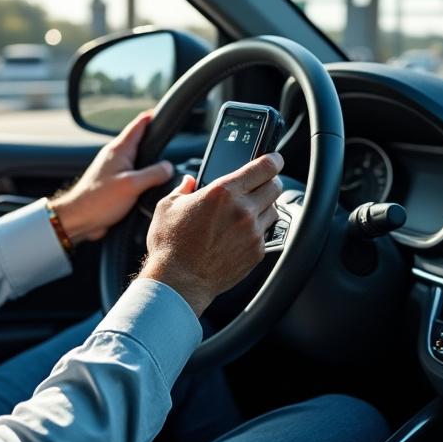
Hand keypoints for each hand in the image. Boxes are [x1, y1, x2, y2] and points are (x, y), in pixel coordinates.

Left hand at [48, 111, 175, 242]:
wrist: (78, 218)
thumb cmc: (99, 200)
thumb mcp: (131, 185)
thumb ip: (153, 174)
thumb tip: (168, 167)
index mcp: (119, 150)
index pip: (138, 125)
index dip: (152, 117)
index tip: (164, 113)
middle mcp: (115, 156)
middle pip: (138, 140)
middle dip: (153, 138)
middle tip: (170, 136)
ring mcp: (113, 169)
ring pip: (136, 158)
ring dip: (149, 159)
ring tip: (165, 160)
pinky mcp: (113, 183)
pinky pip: (133, 174)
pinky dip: (143, 174)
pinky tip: (151, 182)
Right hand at [139, 152, 284, 316]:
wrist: (179, 282)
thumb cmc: (171, 246)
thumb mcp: (167, 207)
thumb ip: (182, 189)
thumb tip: (189, 182)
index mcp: (223, 192)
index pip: (263, 167)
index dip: (273, 160)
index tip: (275, 159)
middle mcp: (243, 210)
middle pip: (275, 186)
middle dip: (270, 181)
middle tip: (261, 183)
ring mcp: (252, 232)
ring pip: (273, 210)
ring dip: (264, 206)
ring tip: (247, 211)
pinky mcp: (256, 252)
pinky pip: (265, 234)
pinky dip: (257, 230)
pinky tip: (241, 233)